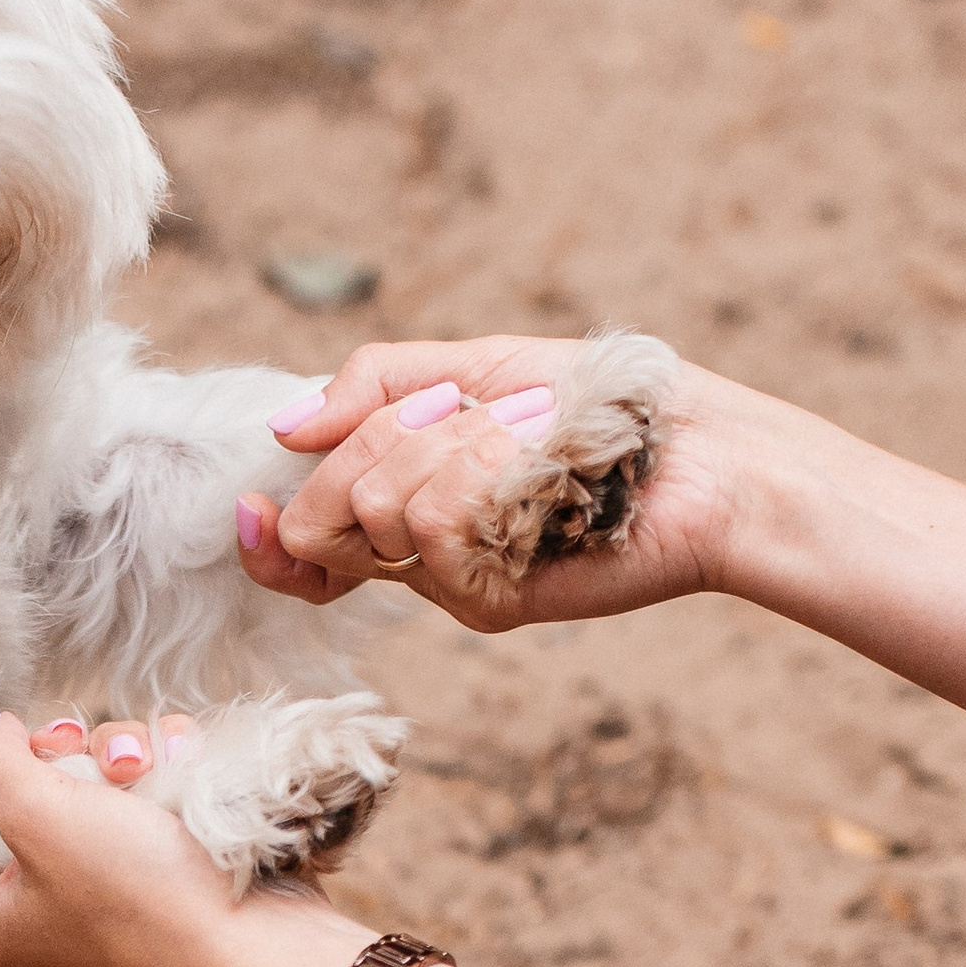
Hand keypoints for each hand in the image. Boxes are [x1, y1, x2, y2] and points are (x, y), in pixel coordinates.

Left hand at [0, 709, 355, 966]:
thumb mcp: (40, 813)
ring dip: (109, 751)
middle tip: (56, 748)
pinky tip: (178, 764)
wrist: (259, 939)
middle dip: (28, 764)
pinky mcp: (154, 857)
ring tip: (139, 766)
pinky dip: (157, 765)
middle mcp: (35, 906)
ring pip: (76, 786)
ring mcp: (99, 881)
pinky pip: (137, 788)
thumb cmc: (141, 895)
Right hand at [238, 338, 750, 634]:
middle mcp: (425, 553)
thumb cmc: (605, 402)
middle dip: (372, 450)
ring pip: (379, 513)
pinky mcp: (496, 600)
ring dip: (447, 447)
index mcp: (411, 501)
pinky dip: (482, 469)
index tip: (253, 503)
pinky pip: (437, 527)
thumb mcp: (476, 366)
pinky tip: (537, 462)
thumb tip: (283, 428)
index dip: (269, 534)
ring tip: (522, 433)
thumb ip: (374, 387)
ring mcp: (458, 582)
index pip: (304, 543)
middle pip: (323, 520)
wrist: (712, 454)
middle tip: (450, 414)